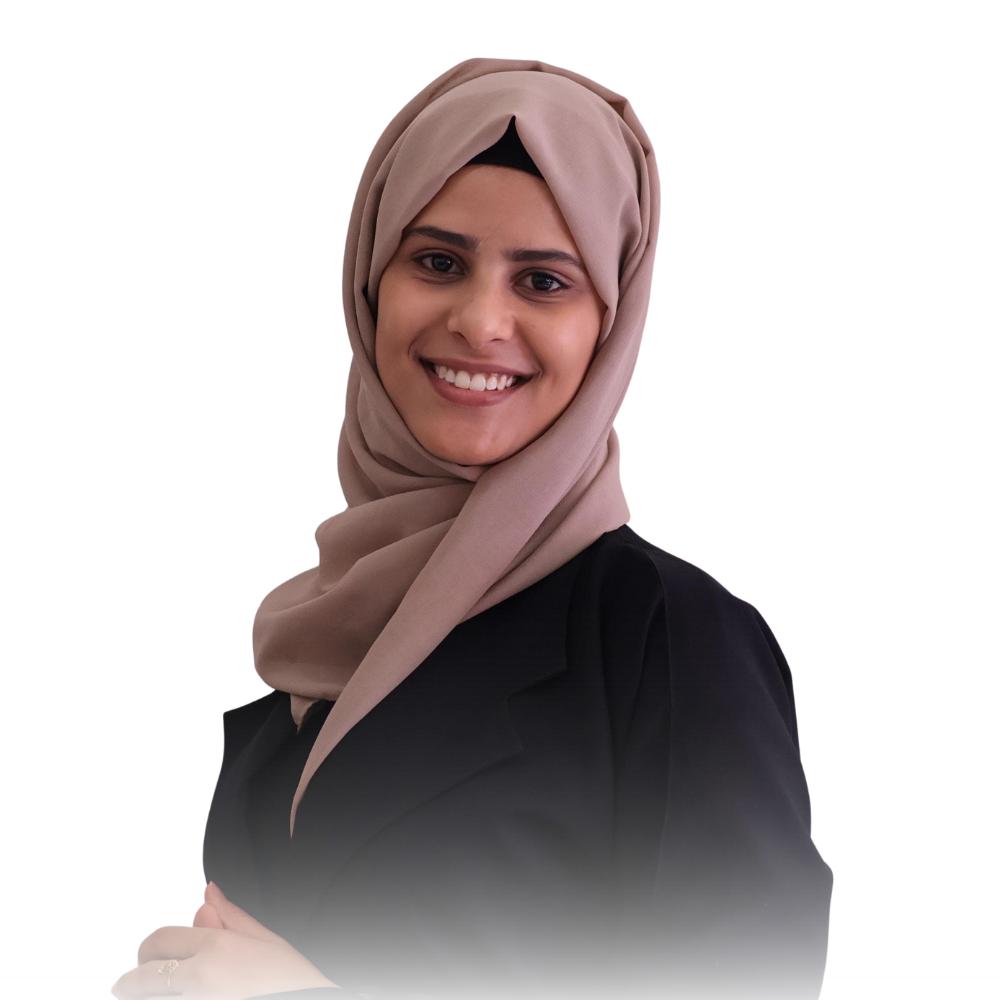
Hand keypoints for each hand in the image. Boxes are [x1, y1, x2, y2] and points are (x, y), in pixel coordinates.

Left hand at [111, 881, 338, 998]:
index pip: (158, 942)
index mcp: (218, 951)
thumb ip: (231, 918)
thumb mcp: (270, 944)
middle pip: (142, 977)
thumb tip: (206, 894)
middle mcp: (201, 981)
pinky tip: (178, 999)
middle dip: (135, 979)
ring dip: (147, 996)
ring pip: (149, 998)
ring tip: (156, 994)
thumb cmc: (297, 984)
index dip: (147, 950)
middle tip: (138, 983)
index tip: (145, 960)